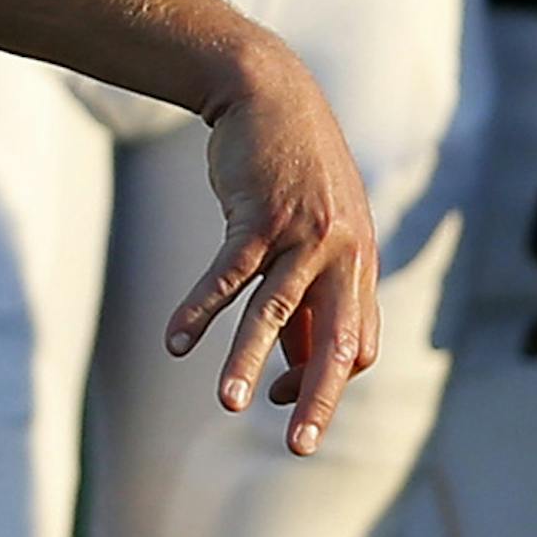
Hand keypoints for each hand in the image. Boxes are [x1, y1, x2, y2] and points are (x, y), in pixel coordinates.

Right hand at [164, 31, 381, 456]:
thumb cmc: (293, 169)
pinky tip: (176, 340)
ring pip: (275, 311)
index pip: (356, 344)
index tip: (283, 401)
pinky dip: (200, 309)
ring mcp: (302, 231)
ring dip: (248, 359)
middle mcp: (341, 252)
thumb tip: (298, 366)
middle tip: (297, 446)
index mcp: (360, 262)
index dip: (324, 381)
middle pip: (335, 339)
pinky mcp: (259, 212)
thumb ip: (313, 293)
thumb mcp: (318, 228)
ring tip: (228, 403)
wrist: (269, 90)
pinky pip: (227, 273)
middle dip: (317, 397)